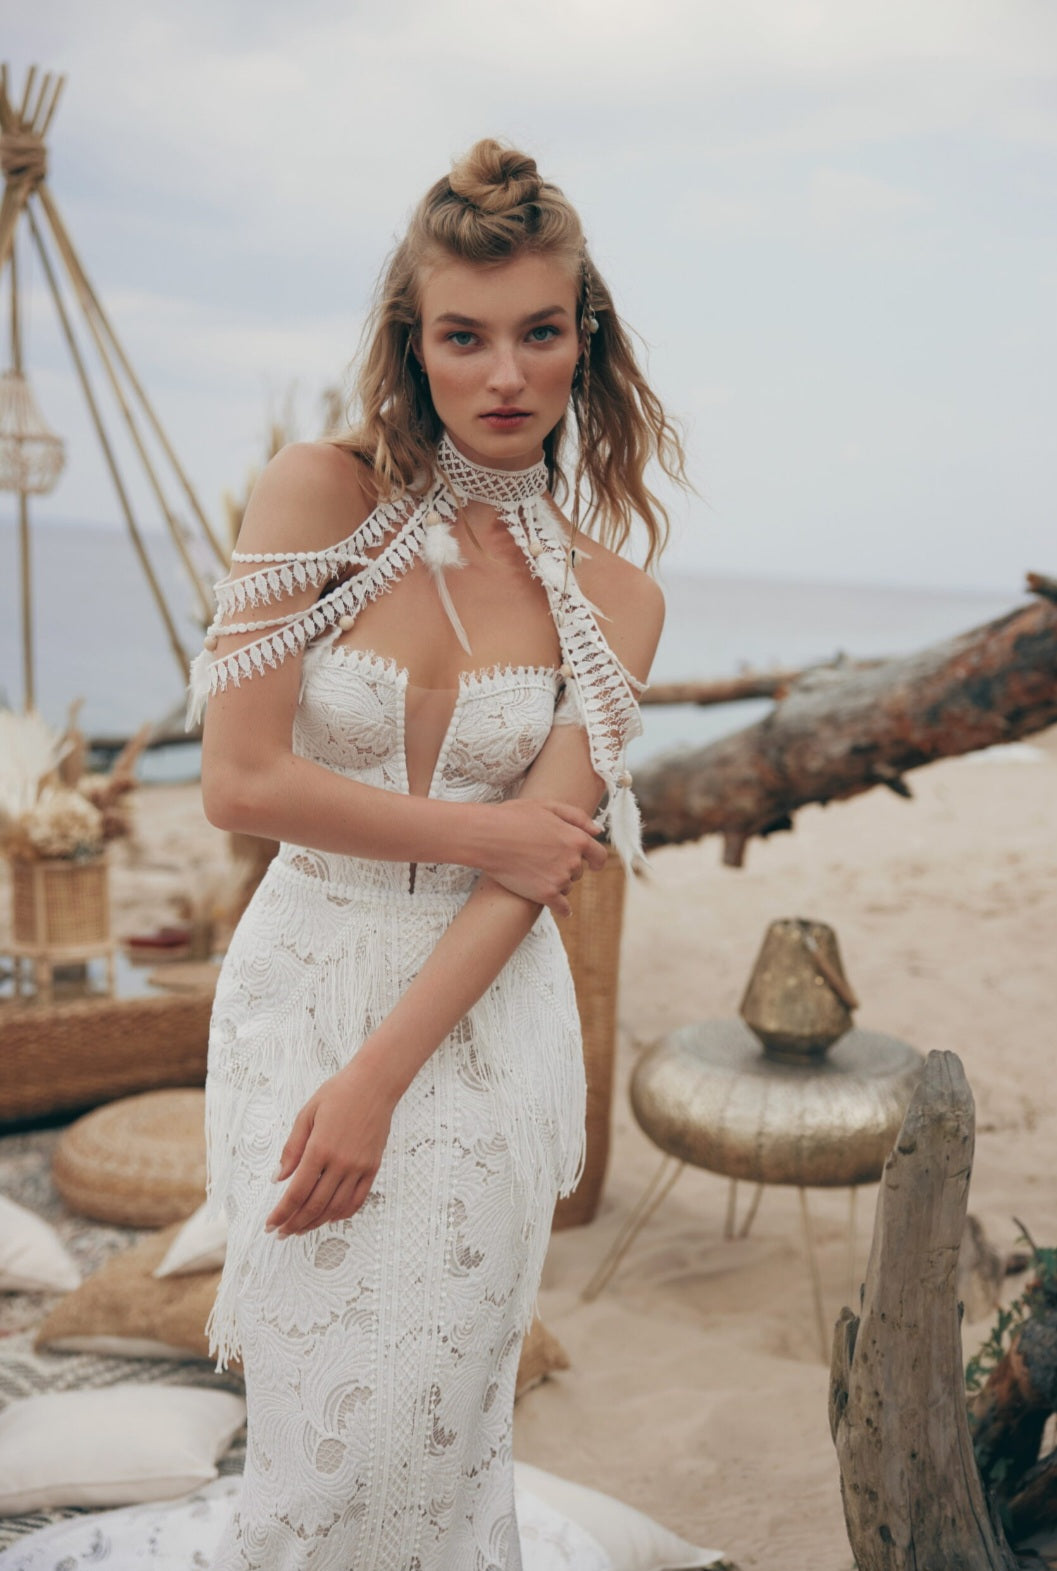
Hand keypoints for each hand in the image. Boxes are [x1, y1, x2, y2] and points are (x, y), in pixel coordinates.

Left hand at [264, 1055, 395, 1238]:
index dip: (282, 1212)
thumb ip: (292, 1148)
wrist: (375, 1084)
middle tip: (280, 1233)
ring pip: (335, 1208)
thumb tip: (278, 1178)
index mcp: (319, 1148)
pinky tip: (328, 1217)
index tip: (270, 1224)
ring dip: (315, 1223)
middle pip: (314, 1205)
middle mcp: (340, 1163)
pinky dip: (341, 1214)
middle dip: (294, 1224)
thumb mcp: (307, 1114)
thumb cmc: (338, 1093)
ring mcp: (359, 1167)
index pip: (297, 1192)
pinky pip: (357, 1200)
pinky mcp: (372, 1167)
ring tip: (300, 1229)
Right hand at [475, 799, 606, 917]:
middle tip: (545, 860)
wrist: (488, 837)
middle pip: (578, 872)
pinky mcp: (545, 895)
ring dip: (558, 883)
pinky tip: (560, 909)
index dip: (595, 860)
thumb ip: (577, 817)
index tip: (593, 865)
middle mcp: (572, 860)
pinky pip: (562, 908)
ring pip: (567, 887)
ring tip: (536, 874)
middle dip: (566, 867)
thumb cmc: (513, 817)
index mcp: (576, 838)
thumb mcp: (548, 806)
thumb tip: (598, 831)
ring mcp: (559, 879)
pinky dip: (562, 909)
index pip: (599, 856)